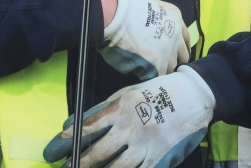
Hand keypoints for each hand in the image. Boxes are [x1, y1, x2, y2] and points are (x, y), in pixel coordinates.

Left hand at [43, 66, 213, 167]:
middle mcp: (132, 127)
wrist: (196, 95)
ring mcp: (147, 144)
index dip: (69, 140)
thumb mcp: (131, 92)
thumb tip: (78, 124)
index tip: (54, 150)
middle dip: (79, 163)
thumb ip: (106, 108)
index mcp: (123, 107)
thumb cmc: (160, 91)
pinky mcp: (160, 156)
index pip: (90, 126)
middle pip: (99, 152)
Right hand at [97, 0, 189, 79]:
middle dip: (175, 61)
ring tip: (151, 71)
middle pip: (182, 56)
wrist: (119, 14)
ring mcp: (169, 51)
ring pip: (171, 67)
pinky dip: (153, 77)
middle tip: (163, 64)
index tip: (177, 54)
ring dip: (163, 70)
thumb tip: (155, 31)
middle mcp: (177, 36)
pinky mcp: (158, 63)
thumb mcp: (153, 7)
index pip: (186, 39)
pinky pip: (159, 75)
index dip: (181, 48)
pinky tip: (144, 76)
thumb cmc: (128, 6)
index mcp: (176, 19)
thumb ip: (159, 19)